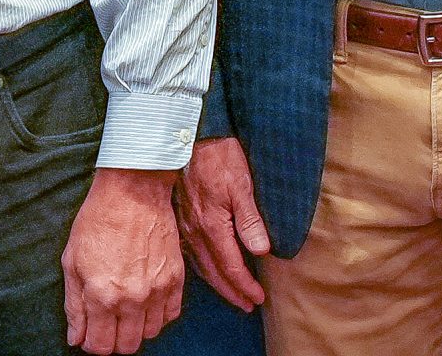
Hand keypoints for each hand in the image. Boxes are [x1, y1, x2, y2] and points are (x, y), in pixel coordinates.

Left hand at [63, 167, 183, 353]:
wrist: (133, 192)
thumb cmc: (98, 221)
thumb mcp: (72, 261)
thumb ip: (74, 305)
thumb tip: (76, 337)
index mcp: (102, 295)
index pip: (100, 346)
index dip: (92, 344)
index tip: (90, 334)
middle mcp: (132, 299)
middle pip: (127, 346)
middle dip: (113, 340)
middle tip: (107, 323)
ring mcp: (157, 290)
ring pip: (150, 333)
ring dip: (136, 328)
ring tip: (126, 309)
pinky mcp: (175, 279)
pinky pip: (170, 315)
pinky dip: (158, 315)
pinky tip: (146, 301)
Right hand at [173, 136, 268, 311]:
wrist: (188, 136)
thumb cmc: (219, 157)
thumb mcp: (241, 185)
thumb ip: (250, 220)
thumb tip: (261, 252)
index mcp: (212, 226)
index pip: (231, 266)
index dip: (245, 285)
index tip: (258, 298)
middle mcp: (196, 231)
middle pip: (214, 271)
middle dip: (232, 291)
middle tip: (247, 304)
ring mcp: (185, 225)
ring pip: (201, 264)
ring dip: (218, 282)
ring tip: (231, 293)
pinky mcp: (181, 217)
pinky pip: (191, 252)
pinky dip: (204, 267)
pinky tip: (208, 268)